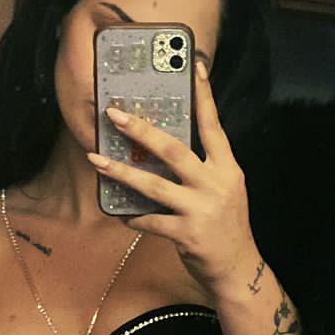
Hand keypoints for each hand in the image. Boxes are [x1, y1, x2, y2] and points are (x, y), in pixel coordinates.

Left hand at [87, 59, 257, 295]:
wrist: (237, 268)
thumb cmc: (226, 226)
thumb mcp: (225, 190)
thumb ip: (204, 169)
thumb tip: (165, 146)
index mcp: (227, 168)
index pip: (214, 126)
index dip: (204, 96)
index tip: (193, 66)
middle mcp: (216, 184)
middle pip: (174, 150)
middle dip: (141, 131)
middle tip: (116, 115)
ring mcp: (201, 209)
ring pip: (154, 185)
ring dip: (121, 172)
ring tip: (97, 160)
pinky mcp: (187, 234)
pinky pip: (151, 221)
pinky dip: (133, 217)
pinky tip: (121, 214)